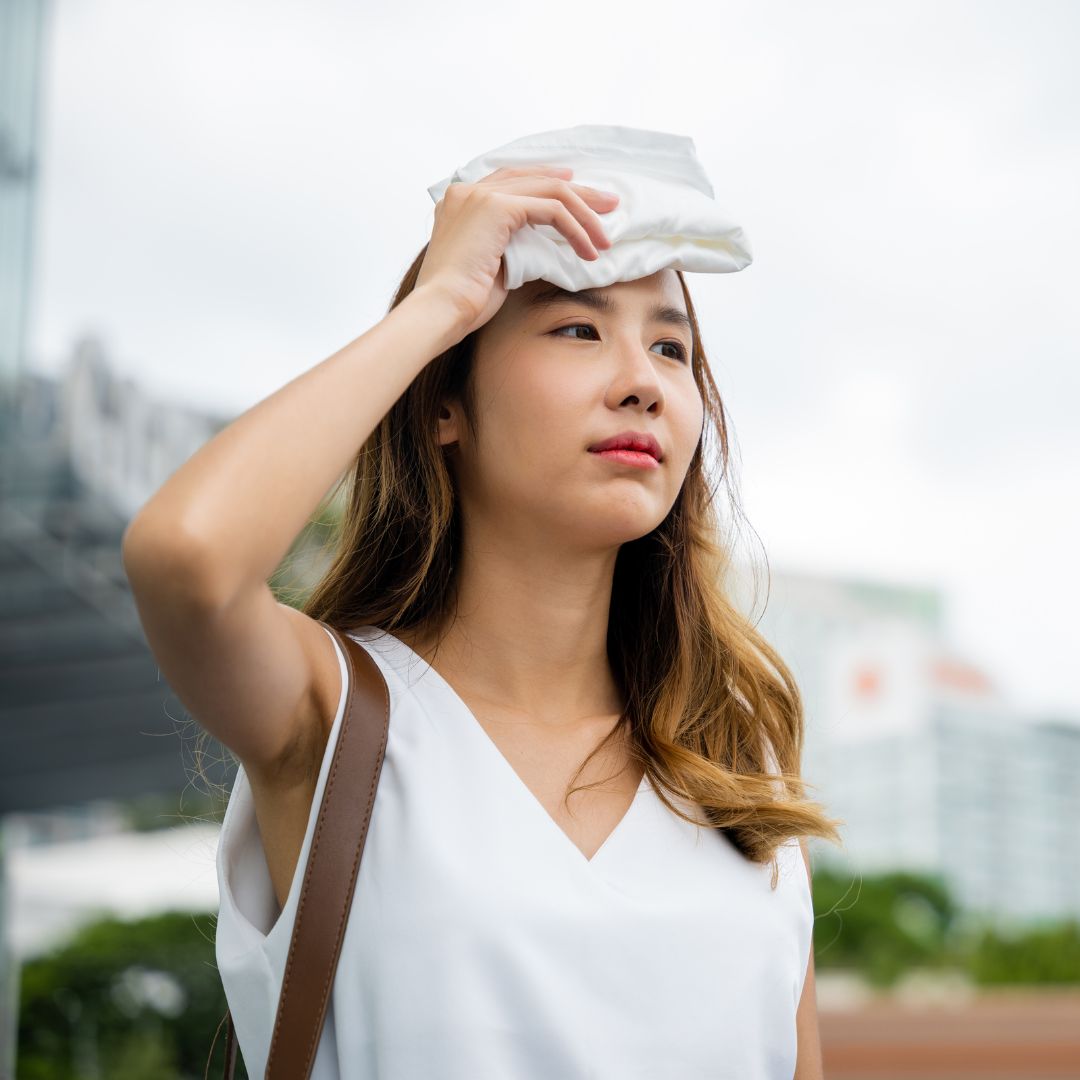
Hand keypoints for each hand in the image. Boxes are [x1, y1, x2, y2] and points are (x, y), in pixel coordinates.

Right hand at [414, 166, 619, 340]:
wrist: (440, 310)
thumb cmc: (461, 302)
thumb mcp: (491, 264)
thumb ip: (511, 244)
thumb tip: (544, 246)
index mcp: (461, 200)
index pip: (514, 180)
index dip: (549, 183)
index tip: (578, 197)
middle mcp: (468, 190)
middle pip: (536, 179)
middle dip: (578, 193)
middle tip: (608, 206)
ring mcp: (481, 195)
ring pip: (550, 191)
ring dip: (583, 215)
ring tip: (604, 239)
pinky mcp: (497, 207)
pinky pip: (551, 210)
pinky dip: (575, 229)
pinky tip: (588, 250)